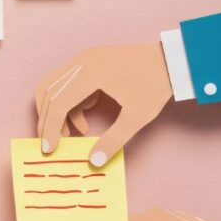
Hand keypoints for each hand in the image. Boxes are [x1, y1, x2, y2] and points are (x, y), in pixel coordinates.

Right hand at [35, 43, 172, 166]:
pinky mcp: (87, 60)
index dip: (50, 127)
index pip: (57, 102)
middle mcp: (80, 62)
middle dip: (47, 119)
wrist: (174, 59)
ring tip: (73, 131)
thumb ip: (114, 140)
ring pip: (52, 86)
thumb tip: (93, 162)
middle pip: (47, 92)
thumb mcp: (138, 117)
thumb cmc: (157, 85)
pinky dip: (68, 100)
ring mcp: (82, 58)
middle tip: (55, 141)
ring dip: (55, 109)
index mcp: (90, 73)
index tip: (48, 149)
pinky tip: (86, 115)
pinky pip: (65, 81)